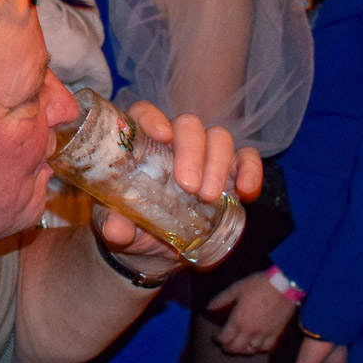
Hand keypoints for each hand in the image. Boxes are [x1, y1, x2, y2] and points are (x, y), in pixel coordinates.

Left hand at [90, 102, 262, 267]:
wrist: (153, 249)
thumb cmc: (129, 224)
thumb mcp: (113, 225)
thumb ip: (112, 223)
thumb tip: (115, 229)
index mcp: (139, 144)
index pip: (144, 114)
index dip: (153, 118)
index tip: (162, 136)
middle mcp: (173, 142)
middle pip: (188, 125)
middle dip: (191, 151)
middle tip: (188, 185)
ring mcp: (204, 154)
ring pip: (218, 137)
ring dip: (217, 164)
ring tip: (209, 197)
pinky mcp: (228, 172)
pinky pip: (246, 158)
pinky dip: (250, 170)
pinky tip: (246, 192)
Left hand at [206, 270, 295, 354]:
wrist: (284, 285)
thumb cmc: (258, 284)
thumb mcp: (236, 288)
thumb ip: (221, 299)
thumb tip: (208, 307)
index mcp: (238, 320)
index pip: (225, 338)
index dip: (218, 340)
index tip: (215, 337)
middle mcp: (250, 331)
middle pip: (236, 348)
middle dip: (228, 348)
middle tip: (225, 345)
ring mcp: (264, 334)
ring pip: (251, 350)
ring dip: (243, 350)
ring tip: (240, 346)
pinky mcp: (277, 333)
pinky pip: (267, 348)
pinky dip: (259, 349)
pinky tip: (256, 345)